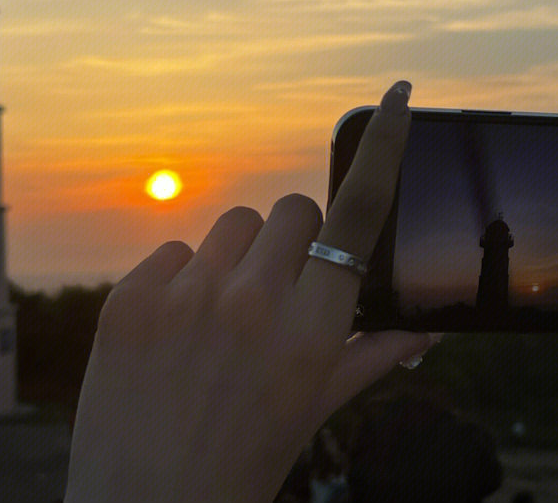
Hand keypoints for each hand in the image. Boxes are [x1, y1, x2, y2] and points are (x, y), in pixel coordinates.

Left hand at [64, 82, 430, 502]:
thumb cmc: (244, 462)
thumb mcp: (315, 409)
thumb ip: (373, 356)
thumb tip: (428, 329)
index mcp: (313, 331)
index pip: (359, 214)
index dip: (385, 150)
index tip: (398, 96)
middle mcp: (253, 301)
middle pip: (294, 210)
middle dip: (296, 242)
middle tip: (279, 293)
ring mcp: (186, 296)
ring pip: (235, 224)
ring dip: (239, 257)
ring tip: (221, 317)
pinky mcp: (129, 298)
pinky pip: (173, 249)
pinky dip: (182, 279)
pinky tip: (175, 330)